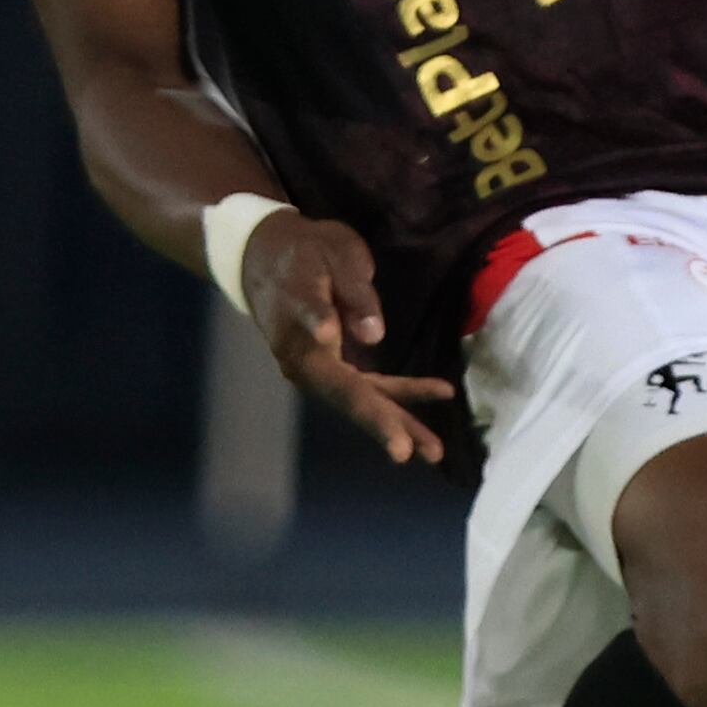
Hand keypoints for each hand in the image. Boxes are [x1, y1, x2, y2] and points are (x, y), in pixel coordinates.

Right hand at [237, 210, 455, 465]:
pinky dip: (402, 392)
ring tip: (435, 451)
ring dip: (399, 424)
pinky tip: (441, 392)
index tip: (396, 442)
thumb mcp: (334, 254)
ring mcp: (320, 369)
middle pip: (350, 400)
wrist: (265, 255)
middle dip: (385, 426)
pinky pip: (369, 385)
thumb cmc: (303, 252)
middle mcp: (307, 365)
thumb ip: (354, 293)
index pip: (339, 381)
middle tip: (416, 454)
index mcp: (302, 341)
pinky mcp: (334, 365)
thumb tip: (373, 336)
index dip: (368, 409)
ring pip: (362, 400)